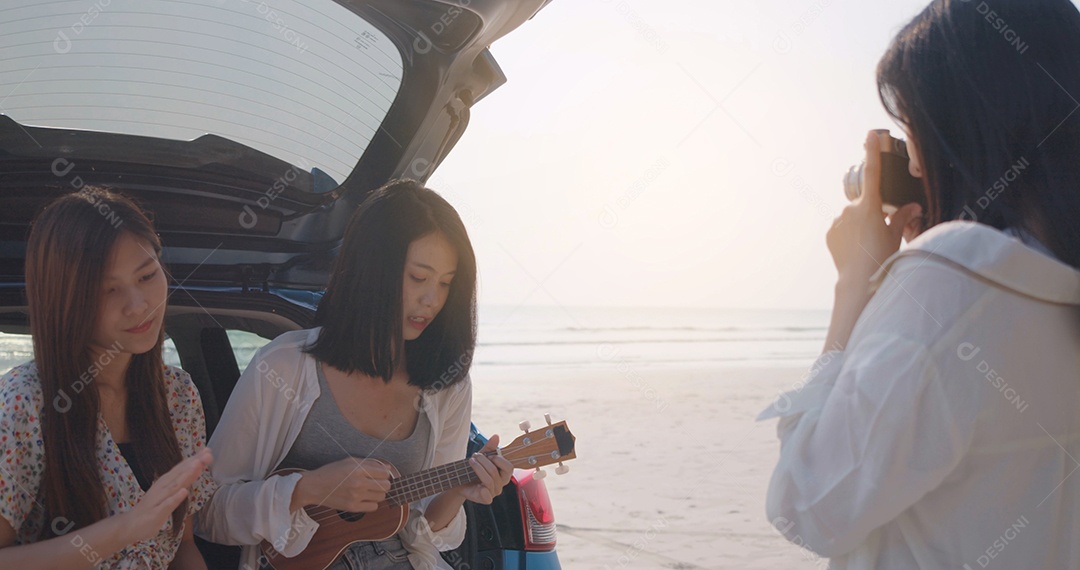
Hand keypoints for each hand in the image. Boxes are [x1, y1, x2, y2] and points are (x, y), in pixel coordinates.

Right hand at [124, 447, 211, 542]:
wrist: (129, 525)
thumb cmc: (152, 508)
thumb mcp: (168, 493)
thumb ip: (181, 481)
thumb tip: (196, 468)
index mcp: (165, 482)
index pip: (181, 468)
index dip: (194, 459)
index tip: (208, 450)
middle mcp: (162, 488)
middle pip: (179, 473)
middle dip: (193, 463)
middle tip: (207, 454)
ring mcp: (158, 499)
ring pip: (174, 486)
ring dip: (186, 475)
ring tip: (197, 465)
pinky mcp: (156, 512)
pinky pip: (166, 505)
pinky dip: (175, 498)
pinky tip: (184, 492)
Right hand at [294, 457, 392, 512]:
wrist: (314, 487)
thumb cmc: (331, 472)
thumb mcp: (349, 461)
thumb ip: (370, 463)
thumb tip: (387, 468)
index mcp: (358, 469)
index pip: (384, 473)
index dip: (384, 473)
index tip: (380, 474)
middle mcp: (358, 483)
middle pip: (386, 486)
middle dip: (384, 483)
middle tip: (377, 482)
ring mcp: (355, 496)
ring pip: (381, 497)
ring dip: (378, 493)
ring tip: (370, 490)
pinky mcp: (352, 507)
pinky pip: (373, 507)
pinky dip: (372, 503)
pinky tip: (365, 498)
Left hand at [454, 435, 513, 504]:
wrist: (459, 481)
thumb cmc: (473, 469)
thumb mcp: (481, 456)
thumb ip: (489, 448)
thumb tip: (496, 436)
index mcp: (503, 473)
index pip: (509, 468)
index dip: (500, 460)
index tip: (490, 455)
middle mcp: (500, 483)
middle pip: (496, 472)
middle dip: (484, 461)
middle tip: (475, 455)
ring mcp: (493, 492)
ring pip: (489, 480)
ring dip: (478, 468)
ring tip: (471, 461)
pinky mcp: (485, 499)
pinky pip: (487, 496)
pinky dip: (483, 491)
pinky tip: (477, 485)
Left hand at [827, 130, 924, 284]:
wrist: (858, 279)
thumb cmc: (882, 256)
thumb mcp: (895, 235)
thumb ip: (902, 216)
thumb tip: (913, 207)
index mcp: (870, 206)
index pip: (873, 173)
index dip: (872, 153)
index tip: (870, 135)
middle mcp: (850, 209)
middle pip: (864, 205)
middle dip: (871, 214)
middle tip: (878, 234)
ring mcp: (838, 220)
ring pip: (852, 217)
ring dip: (859, 226)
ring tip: (866, 245)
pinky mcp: (830, 232)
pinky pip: (841, 228)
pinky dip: (849, 235)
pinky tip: (855, 249)